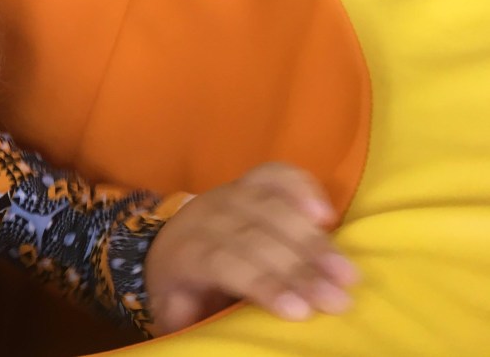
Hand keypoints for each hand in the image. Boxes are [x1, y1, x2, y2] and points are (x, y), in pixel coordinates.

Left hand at [143, 162, 359, 334]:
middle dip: (301, 270)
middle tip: (338, 300)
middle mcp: (204, 217)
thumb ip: (191, 318)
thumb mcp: (175, 311)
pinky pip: (275, 175)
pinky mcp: (247, 183)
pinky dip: (303, 189)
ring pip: (271, 209)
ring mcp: (226, 194)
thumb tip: (220, 336)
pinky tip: (328, 216)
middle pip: (255, 237)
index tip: (301, 311)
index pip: (225, 263)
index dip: (264, 284)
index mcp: (184, 252)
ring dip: (314, 242)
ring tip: (348, 274)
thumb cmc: (180, 290)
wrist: (163, 249)